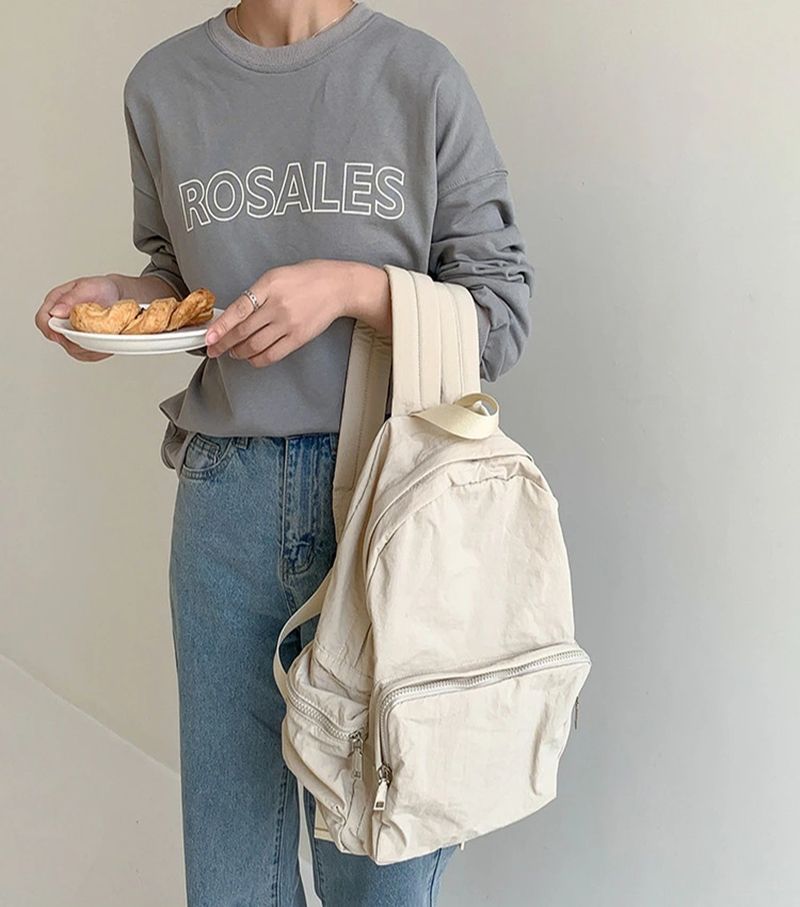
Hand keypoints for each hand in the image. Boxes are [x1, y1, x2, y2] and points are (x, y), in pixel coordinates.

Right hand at [36, 275, 120, 361]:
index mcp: (55, 302)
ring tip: (101, 343)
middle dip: (73, 342)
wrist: (117, 295)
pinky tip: (104, 348)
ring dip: (86, 350)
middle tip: (92, 339)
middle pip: (57, 338)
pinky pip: (84, 354)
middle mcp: (60, 319)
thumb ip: (70, 299)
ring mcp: (71, 331)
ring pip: (71, 349)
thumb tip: (55, 312)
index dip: (50, 330)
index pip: (42, 320)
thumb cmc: (101, 288)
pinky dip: (94, 354)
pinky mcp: (82, 341)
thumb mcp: (87, 287)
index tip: (63, 334)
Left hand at [205, 259, 390, 366]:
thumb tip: (235, 314)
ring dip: (239, 352)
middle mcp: (278, 306)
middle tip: (213, 349)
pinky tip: (251, 357)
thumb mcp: (277, 275)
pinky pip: (272, 354)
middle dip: (224, 343)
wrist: (338, 286)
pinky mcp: (298, 337)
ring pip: (255, 346)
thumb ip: (256, 293)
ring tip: (232, 352)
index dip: (221, 326)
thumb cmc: (308, 278)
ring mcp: (289, 324)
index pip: (238, 310)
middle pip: (243, 331)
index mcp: (269, 285)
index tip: (208, 337)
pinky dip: (257, 359)